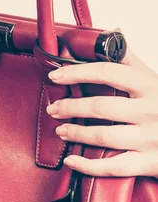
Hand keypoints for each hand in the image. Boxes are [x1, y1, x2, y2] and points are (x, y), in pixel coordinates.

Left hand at [46, 41, 157, 178]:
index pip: (106, 72)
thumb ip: (133, 61)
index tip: (55, 76)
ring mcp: (151, 138)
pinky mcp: (152, 163)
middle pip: (100, 106)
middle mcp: (151, 110)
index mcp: (150, 85)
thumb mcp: (157, 79)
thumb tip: (113, 34)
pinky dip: (88, 166)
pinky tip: (72, 161)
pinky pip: (113, 167)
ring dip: (76, 133)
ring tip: (61, 130)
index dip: (76, 73)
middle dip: (70, 107)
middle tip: (54, 109)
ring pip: (103, 136)